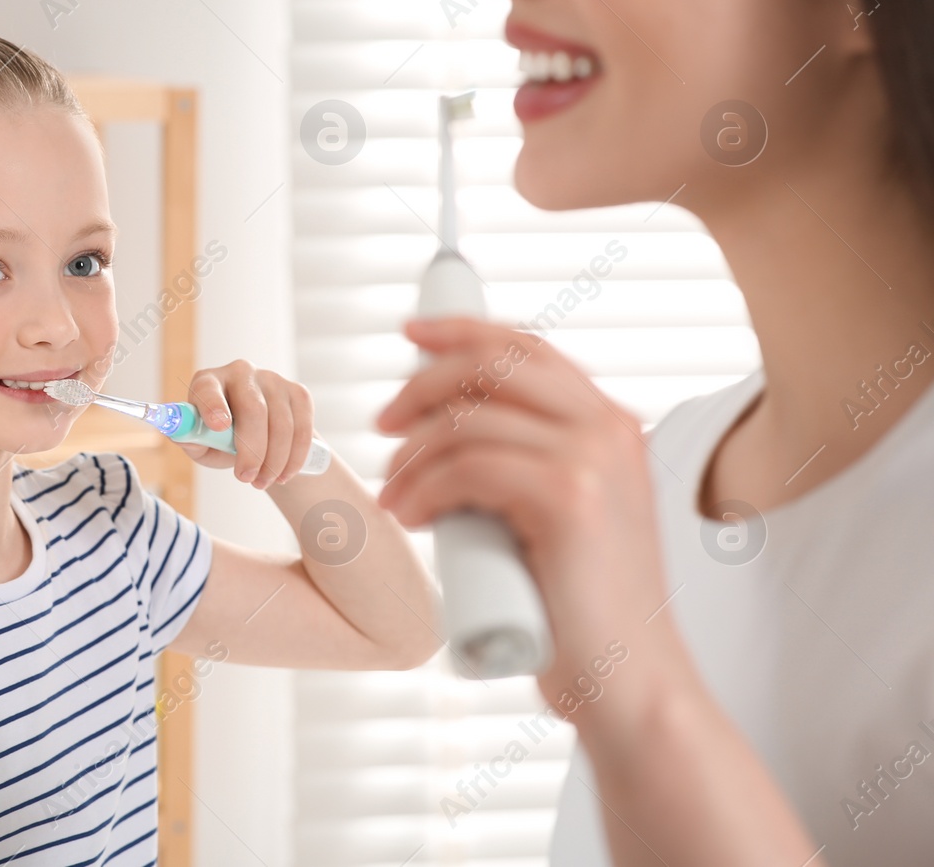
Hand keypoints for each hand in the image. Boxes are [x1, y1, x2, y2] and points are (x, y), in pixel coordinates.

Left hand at [182, 360, 317, 488]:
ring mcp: (273, 379)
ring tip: (261, 482)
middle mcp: (240, 372)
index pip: (208, 388)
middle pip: (253, 409)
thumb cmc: (220, 438)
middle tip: (246, 478)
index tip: (219, 425)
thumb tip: (183, 436)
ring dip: (274, 460)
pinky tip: (283, 474)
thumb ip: (191, 439)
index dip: (213, 405)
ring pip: (281, 423)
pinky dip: (294, 457)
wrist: (258, 436)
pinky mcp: (298, 393)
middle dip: (252, 449)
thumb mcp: (201, 443)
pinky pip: (303, 428)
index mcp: (208, 381)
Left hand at [373, 316, 690, 731]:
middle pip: (493, 364)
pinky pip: (467, 468)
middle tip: (382, 424)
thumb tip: (448, 429)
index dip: (463, 331)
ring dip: (411, 456)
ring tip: (393, 498)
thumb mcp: (561, 516)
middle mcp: (609, 430)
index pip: (529, 348)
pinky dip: (423, 488)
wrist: (630, 681)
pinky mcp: (569, 499)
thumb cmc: (583, 610)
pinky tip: (410, 516)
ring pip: (469, 420)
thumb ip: (528, 465)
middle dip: (423, 383)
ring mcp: (594, 461)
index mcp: (612, 426)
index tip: (410, 335)